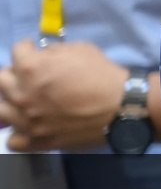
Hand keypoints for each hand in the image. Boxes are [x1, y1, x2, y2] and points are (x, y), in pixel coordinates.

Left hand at [0, 39, 128, 150]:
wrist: (120, 106)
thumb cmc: (103, 74)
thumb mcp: (81, 49)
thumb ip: (55, 51)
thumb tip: (44, 55)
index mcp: (31, 68)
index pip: (17, 51)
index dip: (27, 48)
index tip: (34, 50)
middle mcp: (22, 94)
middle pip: (2, 80)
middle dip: (14, 73)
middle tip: (29, 74)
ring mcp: (26, 120)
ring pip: (1, 110)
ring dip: (11, 101)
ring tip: (26, 99)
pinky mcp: (36, 140)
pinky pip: (13, 140)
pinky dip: (18, 132)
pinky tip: (30, 124)